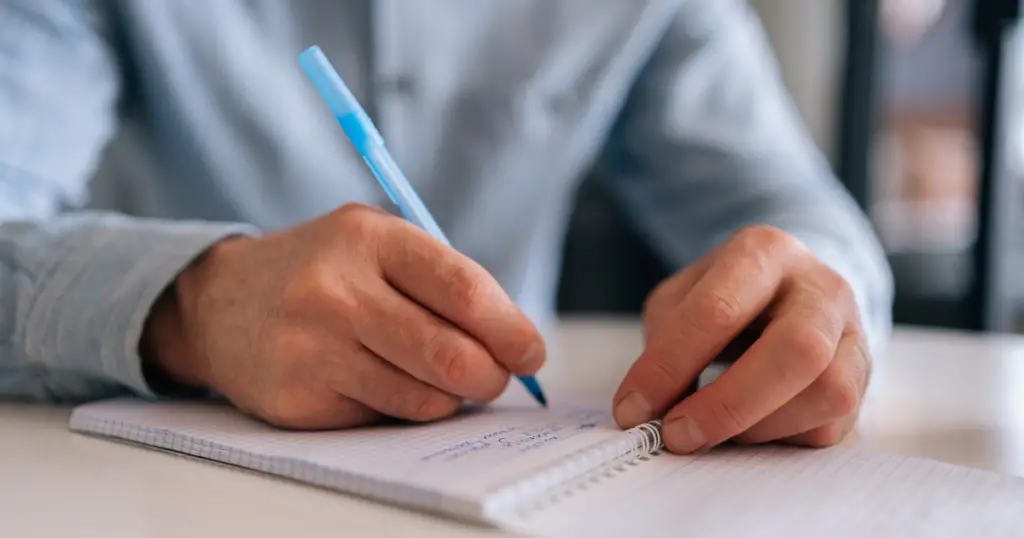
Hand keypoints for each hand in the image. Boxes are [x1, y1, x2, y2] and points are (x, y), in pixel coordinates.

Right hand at [141, 203, 544, 428]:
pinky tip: (386, 384)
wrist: (220, 302)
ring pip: (425, 399)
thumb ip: (441, 281)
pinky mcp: (297, 399)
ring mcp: (312, 349)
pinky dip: (406, 409)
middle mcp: (337, 291)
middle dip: (491, 377)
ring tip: (438, 377)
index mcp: (369, 238)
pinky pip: (386, 419)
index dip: (510, 329)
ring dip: (451, 397)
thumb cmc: (322, 271)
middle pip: (451, 356)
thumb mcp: (374, 243)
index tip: (531, 352)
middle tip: (495, 377)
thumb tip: (514, 343)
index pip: (463, 289)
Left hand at [612, 226, 869, 453]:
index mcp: (765, 252)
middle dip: (728, 404)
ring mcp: (854, 334)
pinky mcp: (864, 381)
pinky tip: (746, 428)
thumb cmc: (724, 298)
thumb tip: (648, 411)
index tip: (631, 409)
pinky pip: (829, 426)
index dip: (669, 366)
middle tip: (677, 435)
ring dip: (757, 428)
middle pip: (798, 350)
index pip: (718, 310)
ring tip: (712, 431)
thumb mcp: (679, 301)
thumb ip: (662, 349)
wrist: (789, 292)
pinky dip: (778, 439)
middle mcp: (822, 287)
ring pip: (827, 393)